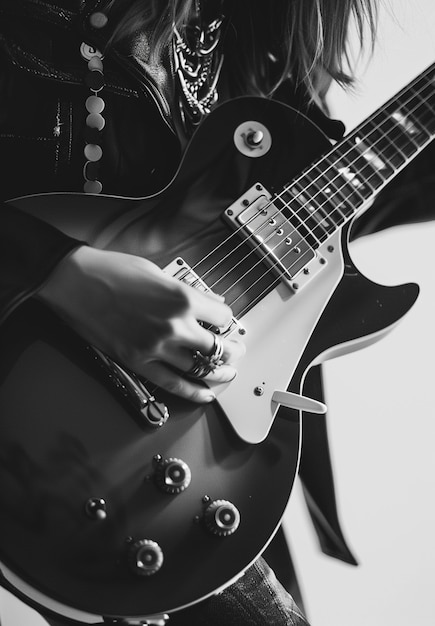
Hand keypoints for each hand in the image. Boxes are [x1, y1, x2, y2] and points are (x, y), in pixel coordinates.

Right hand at [38, 246, 244, 402]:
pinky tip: (206, 394)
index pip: (223, 315)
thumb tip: (211, 300)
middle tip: (237, 351)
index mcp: (182, 298)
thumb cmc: (112, 271)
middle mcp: (174, 325)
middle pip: (218, 347)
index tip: (227, 322)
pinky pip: (173, 384)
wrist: (75, 282)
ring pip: (199, 369)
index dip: (228, 319)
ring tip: (226, 371)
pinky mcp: (138, 362)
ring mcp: (156, 347)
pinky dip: (193, 393)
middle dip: (232, 350)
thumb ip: (189, 290)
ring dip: (218, 372)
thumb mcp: (159, 272)